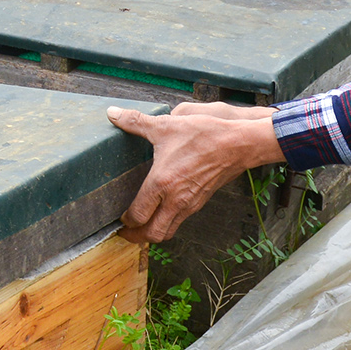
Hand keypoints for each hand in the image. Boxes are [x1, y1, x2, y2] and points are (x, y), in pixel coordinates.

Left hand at [108, 102, 284, 243]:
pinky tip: (161, 211)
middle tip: (125, 231)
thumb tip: (112, 113)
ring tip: (140, 225)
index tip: (116, 218)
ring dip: (152, 233)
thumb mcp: (165, 126)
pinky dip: (167, 223)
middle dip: (135, 236)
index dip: (124, 221)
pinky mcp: (200, 202)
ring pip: (167, 232)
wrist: (238, 143)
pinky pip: (179, 222)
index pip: (138, 215)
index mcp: (162, 183)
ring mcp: (189, 204)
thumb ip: (135, 121)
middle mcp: (175, 200)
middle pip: (152, 234)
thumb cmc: (203, 135)